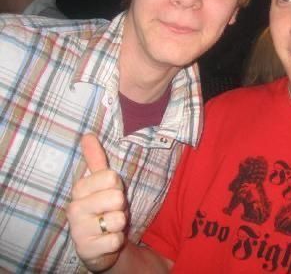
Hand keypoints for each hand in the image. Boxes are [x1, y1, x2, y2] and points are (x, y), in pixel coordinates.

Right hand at [67, 134, 127, 271]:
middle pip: (116, 197)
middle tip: (111, 211)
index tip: (110, 192)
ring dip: (120, 224)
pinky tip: (107, 240)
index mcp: (79, 189)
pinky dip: (117, 241)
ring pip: (118, 219)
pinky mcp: (87, 251)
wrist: (97, 245)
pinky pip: (116, 240)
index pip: (111, 176)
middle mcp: (74, 209)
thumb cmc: (102, 208)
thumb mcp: (100, 183)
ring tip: (109, 225)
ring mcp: (78, 231)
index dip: (117, 186)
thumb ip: (95, 160)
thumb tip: (88, 135)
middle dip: (120, 206)